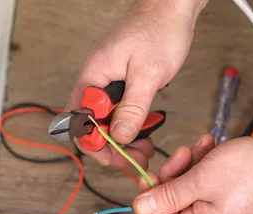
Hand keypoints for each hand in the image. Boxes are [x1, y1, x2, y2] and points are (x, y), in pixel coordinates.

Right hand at [65, 1, 204, 168]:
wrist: (172, 6)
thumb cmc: (159, 30)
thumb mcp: (148, 74)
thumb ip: (133, 108)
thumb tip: (121, 137)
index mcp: (93, 77)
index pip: (80, 122)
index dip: (95, 144)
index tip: (115, 158)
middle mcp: (95, 81)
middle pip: (92, 125)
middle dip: (112, 147)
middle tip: (135, 159)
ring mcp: (108, 82)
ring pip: (106, 120)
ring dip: (123, 139)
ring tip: (144, 149)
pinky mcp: (122, 82)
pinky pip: (119, 110)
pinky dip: (130, 125)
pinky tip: (144, 133)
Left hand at [132, 134, 252, 213]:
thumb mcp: (200, 179)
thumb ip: (167, 196)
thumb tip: (140, 208)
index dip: (151, 201)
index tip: (150, 178)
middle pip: (172, 205)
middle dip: (173, 176)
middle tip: (182, 156)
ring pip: (187, 190)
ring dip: (188, 166)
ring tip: (201, 149)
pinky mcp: (228, 200)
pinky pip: (203, 185)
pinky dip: (203, 165)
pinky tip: (210, 150)